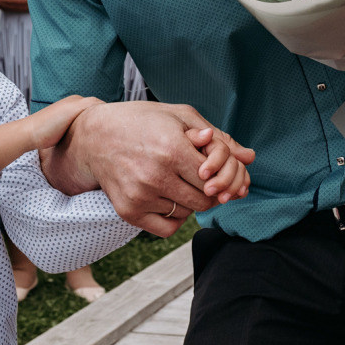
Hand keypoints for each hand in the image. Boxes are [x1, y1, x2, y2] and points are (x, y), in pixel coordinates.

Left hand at [28, 95, 103, 151]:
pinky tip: (89, 142)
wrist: (30, 135)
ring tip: (102, 139)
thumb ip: (90, 104)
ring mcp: (69, 119)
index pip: (99, 105)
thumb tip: (106, 106)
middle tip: (110, 134)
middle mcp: (73, 107)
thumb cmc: (49, 122)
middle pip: (94, 114)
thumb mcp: (72, 109)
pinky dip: (86, 135)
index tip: (115, 125)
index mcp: (76, 100)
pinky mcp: (65, 131)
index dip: (107, 114)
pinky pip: (81, 131)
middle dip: (102, 122)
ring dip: (94, 129)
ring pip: (88, 124)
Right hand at [43, 101, 250, 236]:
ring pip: (188, 214)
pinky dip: (174, 217)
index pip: (215, 179)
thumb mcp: (179, 117)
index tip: (209, 167)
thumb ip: (217, 138)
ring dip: (189, 201)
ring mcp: (140, 196)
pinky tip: (166, 197)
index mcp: (172, 149)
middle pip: (205, 200)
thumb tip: (250, 158)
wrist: (94, 136)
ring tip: (174, 180)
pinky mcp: (128, 212)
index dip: (219, 175)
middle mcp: (155, 175)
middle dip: (208, 190)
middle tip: (196, 175)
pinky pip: (168, 228)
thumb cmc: (141, 121)